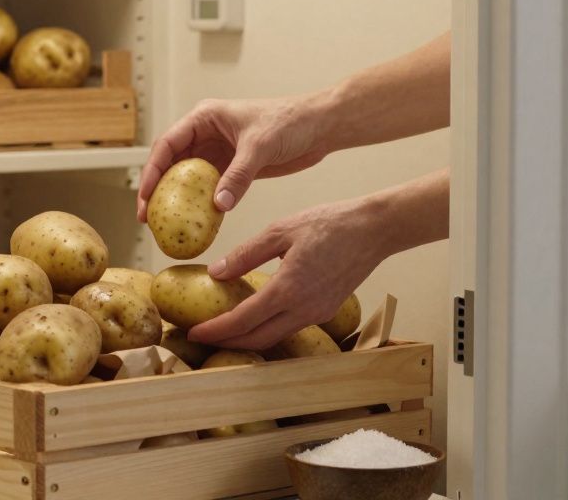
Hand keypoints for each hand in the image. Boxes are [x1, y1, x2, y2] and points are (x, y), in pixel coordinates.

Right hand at [135, 94, 332, 221]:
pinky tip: (196, 224)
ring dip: (177, 200)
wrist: (319, 128)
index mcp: (204, 118)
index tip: (145, 196)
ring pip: (187, 179)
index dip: (152, 171)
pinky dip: (201, 205)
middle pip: (171, 164)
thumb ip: (238, 175)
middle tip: (147, 218)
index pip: (167, 144)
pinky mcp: (232, 169)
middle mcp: (205, 134)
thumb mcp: (260, 146)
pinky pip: (209, 189)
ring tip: (165, 225)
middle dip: (157, 190)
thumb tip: (218, 205)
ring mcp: (218, 153)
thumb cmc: (290, 122)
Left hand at [187, 168, 449, 349]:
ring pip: (274, 337)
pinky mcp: (326, 310)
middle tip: (201, 338)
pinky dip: (267, 328)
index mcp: (288, 289)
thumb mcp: (280, 230)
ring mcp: (317, 313)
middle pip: (256, 339)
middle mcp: (303, 309)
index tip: (193, 333)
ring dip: (246, 338)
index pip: (242, 321)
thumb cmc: (328, 223)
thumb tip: (215, 273)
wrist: (374, 230)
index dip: (215, 331)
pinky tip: (254, 317)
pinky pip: (290, 327)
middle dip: (226, 343)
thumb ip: (246, 253)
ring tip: (222, 330)